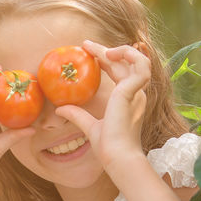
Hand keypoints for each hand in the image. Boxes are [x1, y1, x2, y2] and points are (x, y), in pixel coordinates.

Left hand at [55, 41, 148, 168]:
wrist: (116, 156)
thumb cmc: (107, 146)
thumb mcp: (89, 126)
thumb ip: (77, 115)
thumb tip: (59, 109)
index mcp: (128, 100)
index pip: (120, 73)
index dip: (106, 60)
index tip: (88, 52)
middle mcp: (135, 94)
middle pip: (126, 64)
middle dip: (107, 51)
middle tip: (86, 44)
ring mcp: (137, 92)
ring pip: (139, 60)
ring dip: (122, 49)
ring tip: (100, 49)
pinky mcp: (133, 91)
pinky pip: (140, 64)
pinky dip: (128, 55)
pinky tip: (108, 54)